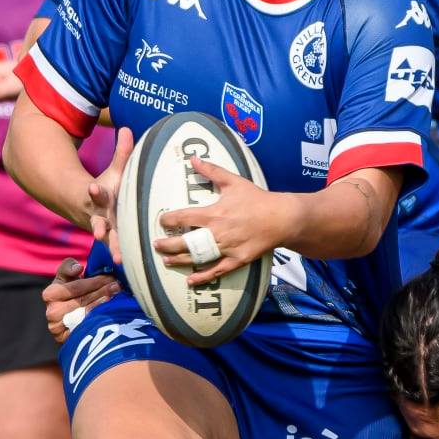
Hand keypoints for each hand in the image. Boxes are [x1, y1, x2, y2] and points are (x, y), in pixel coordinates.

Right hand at [43, 257, 118, 342]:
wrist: (68, 318)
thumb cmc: (70, 292)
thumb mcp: (66, 277)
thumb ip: (68, 267)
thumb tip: (78, 268)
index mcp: (50, 294)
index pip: (75, 287)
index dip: (93, 282)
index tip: (109, 277)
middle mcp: (51, 312)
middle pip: (82, 300)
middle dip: (102, 291)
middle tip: (117, 285)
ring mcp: (59, 328)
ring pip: (86, 313)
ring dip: (104, 303)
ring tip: (117, 295)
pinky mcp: (67, 340)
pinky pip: (88, 327)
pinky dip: (101, 317)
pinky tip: (111, 310)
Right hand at [86, 128, 132, 264]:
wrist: (90, 209)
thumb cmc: (109, 188)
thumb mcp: (115, 171)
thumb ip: (122, 153)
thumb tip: (128, 129)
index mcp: (101, 198)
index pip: (96, 194)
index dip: (95, 192)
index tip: (92, 189)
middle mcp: (101, 216)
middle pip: (99, 222)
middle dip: (99, 228)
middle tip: (98, 233)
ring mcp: (106, 231)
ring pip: (108, 241)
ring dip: (112, 248)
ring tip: (118, 259)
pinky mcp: (113, 241)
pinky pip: (118, 250)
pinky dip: (123, 257)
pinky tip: (131, 268)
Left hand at [152, 161, 291, 283]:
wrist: (282, 218)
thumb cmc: (257, 199)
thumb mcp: (233, 181)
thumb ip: (211, 170)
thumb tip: (193, 158)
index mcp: (213, 214)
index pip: (183, 217)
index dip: (169, 220)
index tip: (162, 221)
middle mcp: (217, 233)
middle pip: (185, 242)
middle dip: (167, 245)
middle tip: (156, 245)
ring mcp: (227, 248)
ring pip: (198, 258)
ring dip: (180, 261)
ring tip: (166, 261)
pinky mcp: (237, 260)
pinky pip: (217, 271)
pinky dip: (203, 277)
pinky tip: (191, 281)